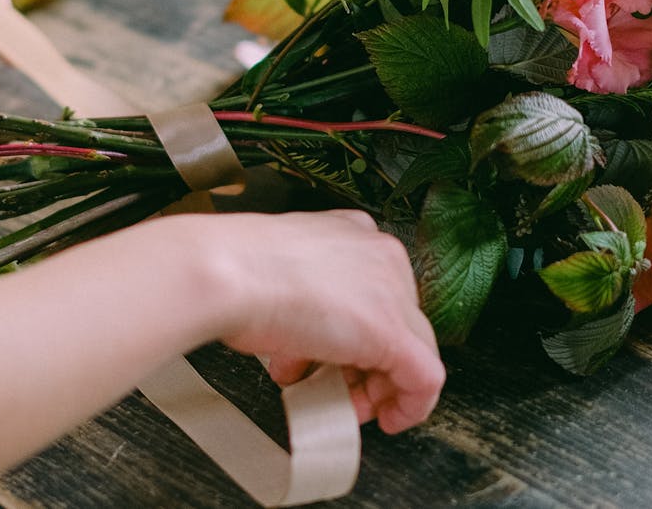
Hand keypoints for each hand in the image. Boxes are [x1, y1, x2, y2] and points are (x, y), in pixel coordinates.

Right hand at [167, 210, 445, 433]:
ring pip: (411, 349)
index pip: (376, 292)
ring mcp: (391, 293)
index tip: (333, 356)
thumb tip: (306, 335)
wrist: (227, 274)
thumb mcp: (279, 275)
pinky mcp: (393, 333)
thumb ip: (306, 300)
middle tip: (336, 385)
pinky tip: (389, 418)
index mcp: (353, 233)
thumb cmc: (236, 270)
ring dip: (374, 386)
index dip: (355, 333)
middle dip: (364, 363)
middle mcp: (380, 256)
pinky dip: (411, 405)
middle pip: (396, 322)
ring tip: (335, 400)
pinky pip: (424, 378)